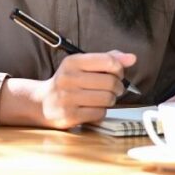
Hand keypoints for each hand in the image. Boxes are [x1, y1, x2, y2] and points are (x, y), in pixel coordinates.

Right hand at [0, 50, 135, 128]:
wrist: (42, 103)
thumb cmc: (68, 82)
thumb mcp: (82, 65)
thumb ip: (107, 59)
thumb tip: (132, 58)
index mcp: (72, 62)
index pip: (107, 60)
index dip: (119, 68)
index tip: (118, 72)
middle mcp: (68, 78)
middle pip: (110, 82)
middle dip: (118, 86)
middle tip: (114, 88)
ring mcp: (68, 98)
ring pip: (107, 99)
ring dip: (111, 100)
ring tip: (103, 98)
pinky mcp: (70, 116)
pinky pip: (99, 113)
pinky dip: (101, 111)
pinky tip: (93, 108)